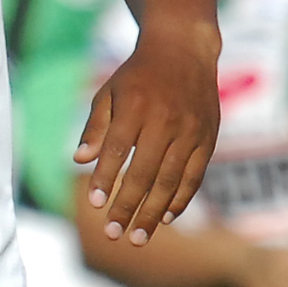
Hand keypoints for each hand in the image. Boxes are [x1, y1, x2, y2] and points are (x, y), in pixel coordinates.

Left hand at [76, 22, 220, 243]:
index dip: (105, 179)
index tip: (94, 205)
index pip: (118, 149)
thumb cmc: (138, 76)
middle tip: (113, 233)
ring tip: (138, 237)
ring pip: (171, 179)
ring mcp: (190, 129)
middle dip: (128, 206)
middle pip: (145, 172)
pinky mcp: (208, 137)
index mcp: (135, 106)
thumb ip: (95, 127)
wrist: (184, 49)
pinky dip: (180, 199)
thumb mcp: (109, 92)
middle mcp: (165, 119)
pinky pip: (194, 175)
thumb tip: (79, 160)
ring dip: (153, 212)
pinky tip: (165, 218)